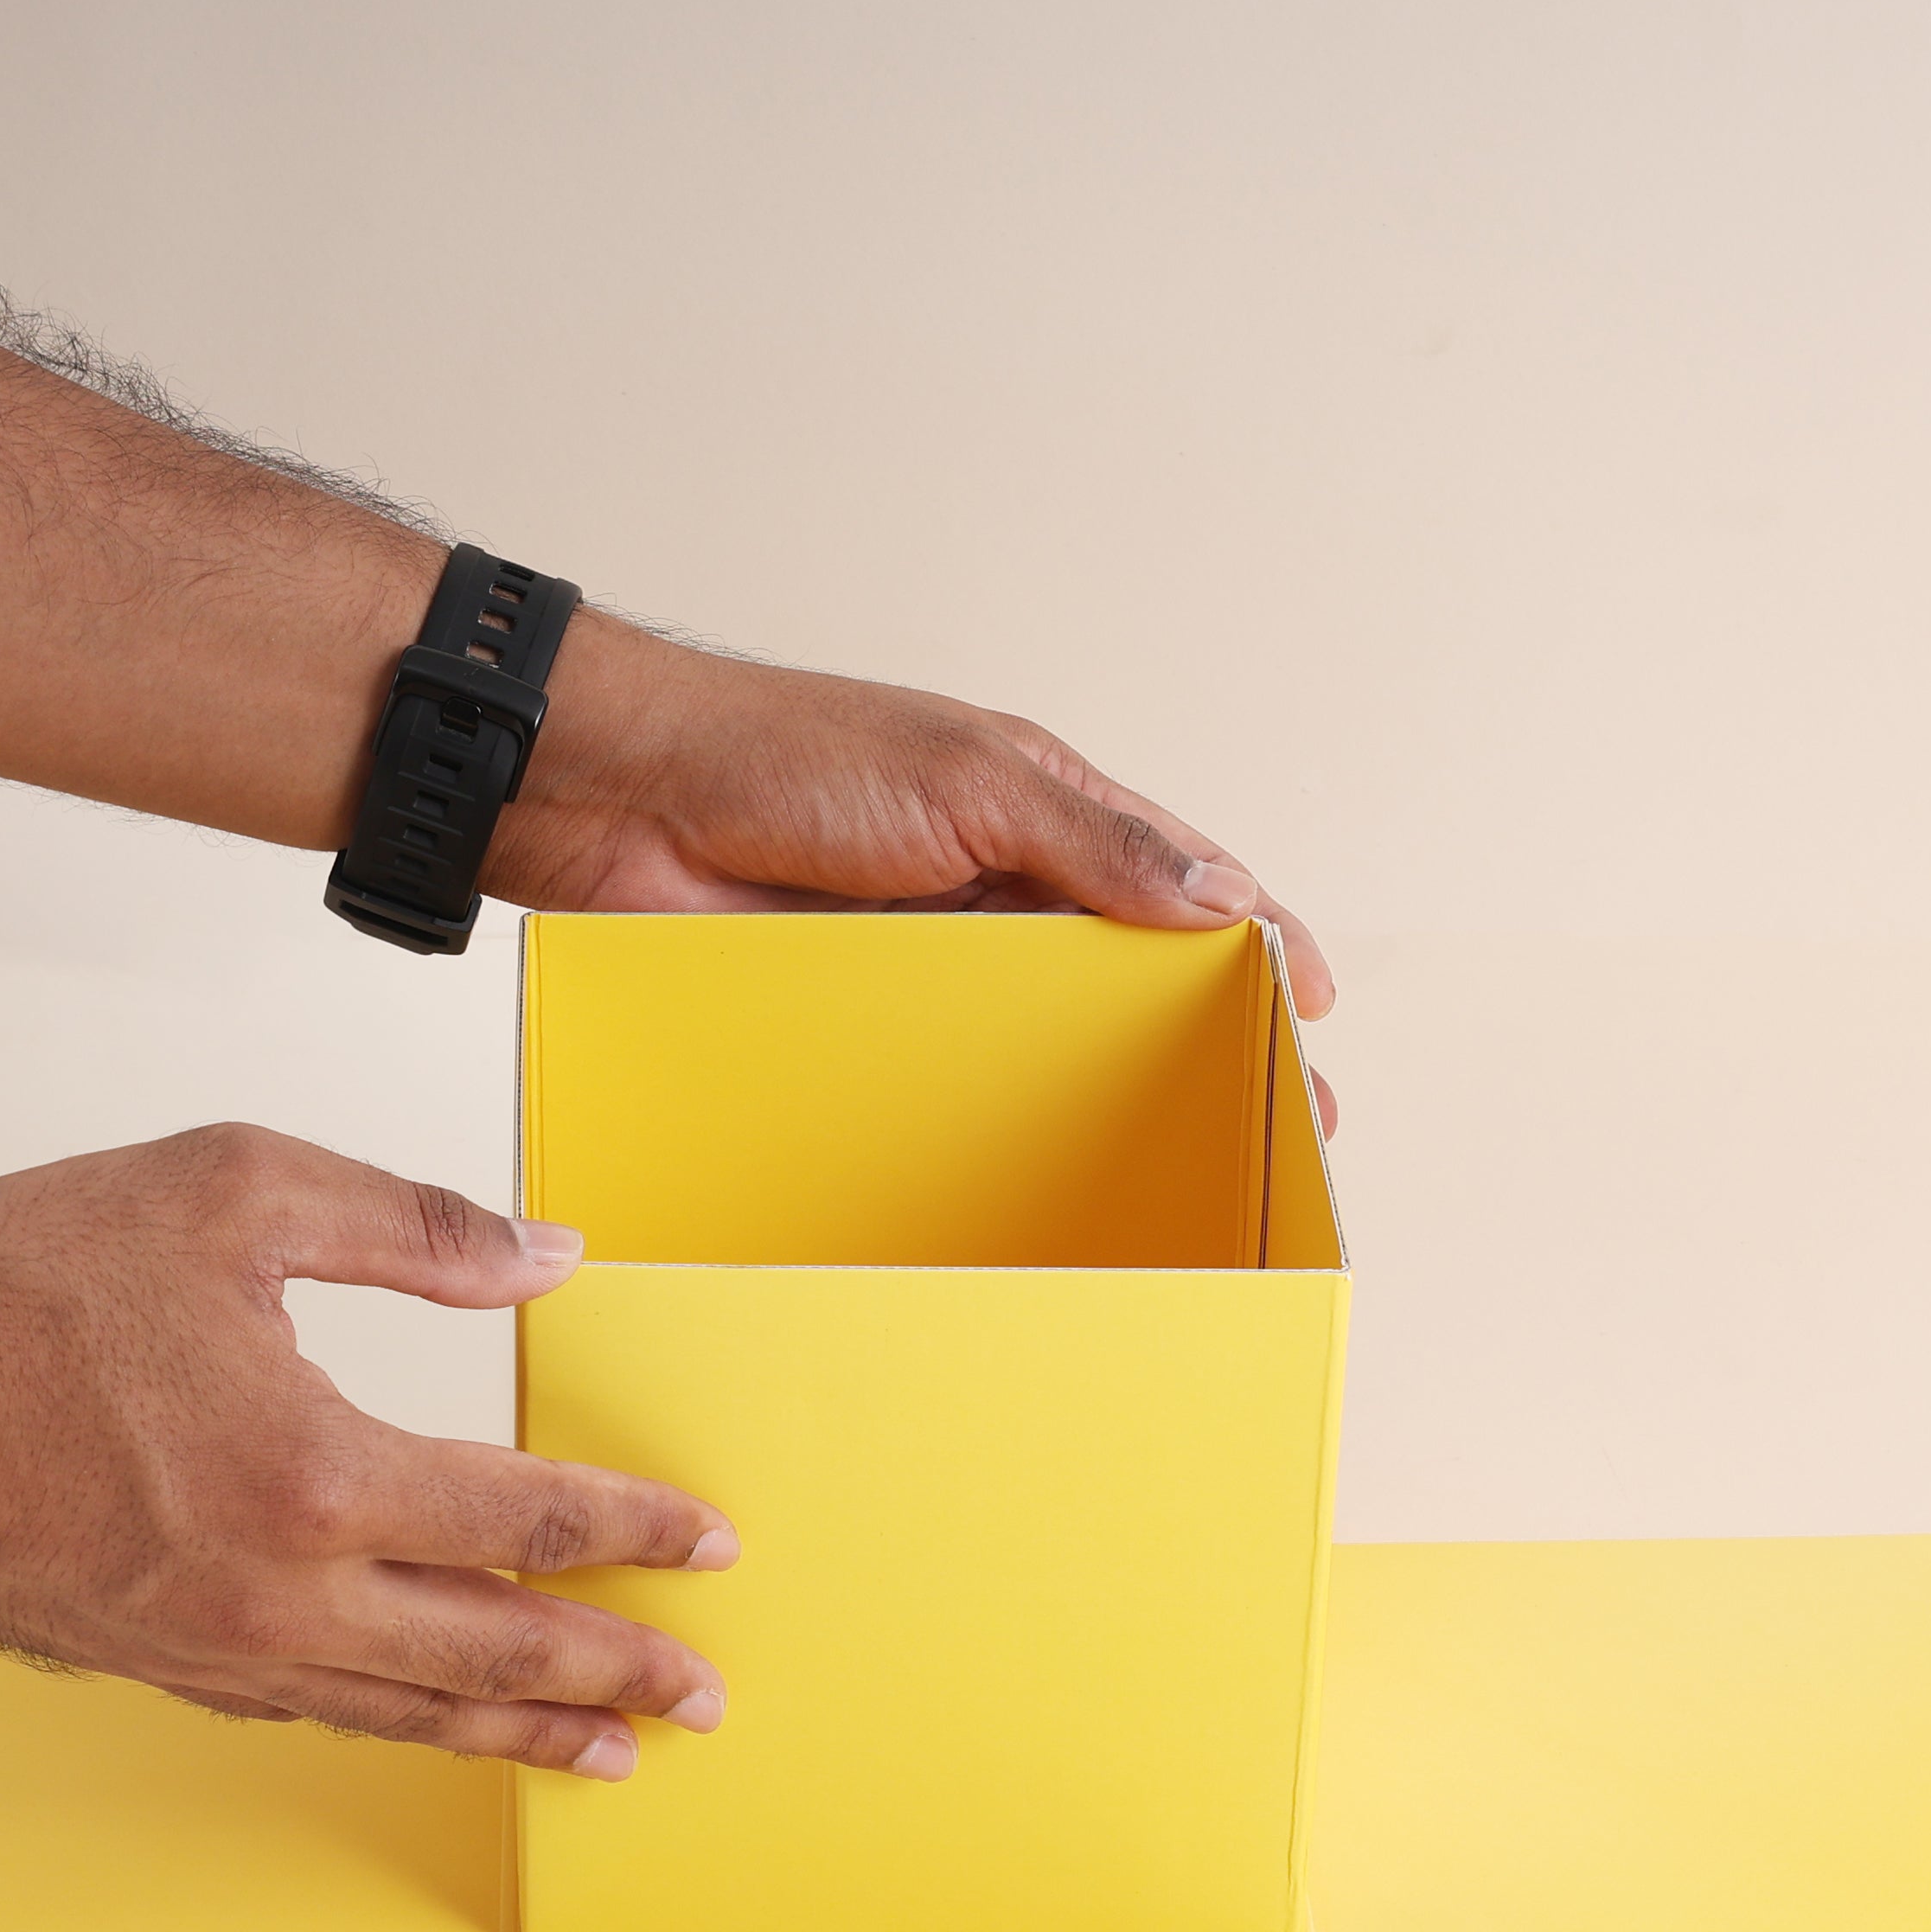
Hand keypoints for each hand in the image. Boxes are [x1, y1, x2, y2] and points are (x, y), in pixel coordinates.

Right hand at [0, 1124, 738, 1773]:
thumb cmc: (14, 1282)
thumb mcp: (239, 1189)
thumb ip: (416, 1227)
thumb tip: (545, 1256)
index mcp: (316, 1474)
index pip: (530, 1522)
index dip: (636, 1535)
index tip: (708, 1544)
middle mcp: (276, 1594)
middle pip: (494, 1655)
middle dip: (614, 1677)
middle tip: (701, 1696)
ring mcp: (214, 1648)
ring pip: (408, 1713)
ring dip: (521, 1734)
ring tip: (609, 1751)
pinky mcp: (157, 1666)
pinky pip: (313, 1713)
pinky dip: (399, 1726)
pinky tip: (435, 1722)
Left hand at [506, 631, 1340, 1130]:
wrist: (620, 801)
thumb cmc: (782, 752)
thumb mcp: (967, 780)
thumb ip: (1094, 840)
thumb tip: (1224, 896)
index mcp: (1039, 807)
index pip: (1180, 875)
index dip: (1255, 936)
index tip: (1311, 1008)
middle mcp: (993, 883)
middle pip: (1122, 972)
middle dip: (1195, 1042)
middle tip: (1261, 1121)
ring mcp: (926, 958)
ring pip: (1036, 1037)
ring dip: (1093, 1097)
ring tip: (1161, 1173)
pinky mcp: (856, 1016)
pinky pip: (937, 1078)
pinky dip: (981, 1121)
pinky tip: (1020, 1179)